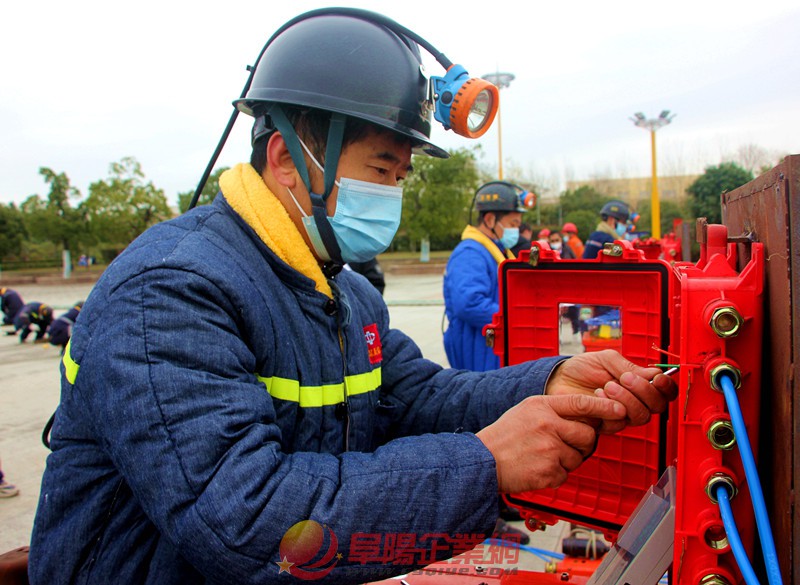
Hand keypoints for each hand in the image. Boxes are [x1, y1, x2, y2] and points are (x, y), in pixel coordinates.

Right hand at [476, 394, 625, 492]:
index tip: (619, 409)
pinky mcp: (548, 471)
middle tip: (565, 445)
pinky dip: (555, 475)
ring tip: (543, 457)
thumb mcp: (526, 410)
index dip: (604, 406)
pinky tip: (537, 468)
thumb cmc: (504, 436)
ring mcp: (549, 448)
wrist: (482, 461)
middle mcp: (547, 424)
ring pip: (578, 457)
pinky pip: (565, 474)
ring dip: (566, 461)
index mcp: (541, 406)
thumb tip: (586, 415)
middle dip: (583, 443)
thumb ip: (553, 410)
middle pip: (587, 434)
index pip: (581, 402)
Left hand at [545, 350, 677, 432]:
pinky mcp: (606, 424)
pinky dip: (609, 407)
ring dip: (627, 399)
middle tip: (625, 378)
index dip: (666, 387)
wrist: (558, 379)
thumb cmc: (582, 368)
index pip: (665, 391)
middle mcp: (634, 401)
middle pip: (657, 406)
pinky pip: (618, 423)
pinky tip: (597, 395)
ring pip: (640, 417)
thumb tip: (653, 374)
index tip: (657, 378)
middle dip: (644, 391)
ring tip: (609, 385)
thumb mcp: (606, 359)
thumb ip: (628, 366)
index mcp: (639, 384)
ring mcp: (621, 414)